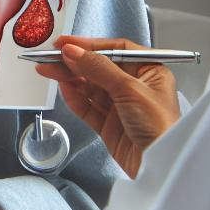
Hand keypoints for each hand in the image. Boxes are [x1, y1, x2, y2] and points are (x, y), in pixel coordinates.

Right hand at [36, 36, 180, 178]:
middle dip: (74, 62)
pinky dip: (74, 97)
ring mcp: (121, 106)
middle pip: (98, 68)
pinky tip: (63, 88)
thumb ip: (98, 69)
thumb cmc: (161, 127)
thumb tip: (74, 52)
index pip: (115, 50)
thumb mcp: (130, 89)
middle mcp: (135, 87)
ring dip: (69, 78)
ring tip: (48, 70)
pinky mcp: (109, 125)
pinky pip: (87, 106)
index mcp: (149, 71)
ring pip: (89, 87)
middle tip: (51, 57)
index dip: (90, 45)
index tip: (67, 43)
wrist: (162, 167)